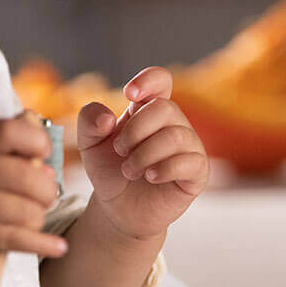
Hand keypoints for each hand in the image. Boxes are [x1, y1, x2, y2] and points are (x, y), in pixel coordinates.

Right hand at [0, 110, 67, 258]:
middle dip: (46, 188)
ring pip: (31, 213)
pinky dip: (43, 244)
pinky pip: (19, 241)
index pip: (16, 132)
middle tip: (40, 192)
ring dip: (38, 215)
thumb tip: (43, 138)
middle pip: (33, 180)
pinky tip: (57, 247)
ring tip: (28, 213)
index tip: (40, 153)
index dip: (39, 142)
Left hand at [77, 66, 208, 240]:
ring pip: (175, 136)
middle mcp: (173, 123)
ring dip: (143, 155)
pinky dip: (163, 169)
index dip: (149, 80)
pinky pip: (190, 162)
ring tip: (129, 170)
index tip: (129, 93)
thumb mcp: (89, 142)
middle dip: (135, 130)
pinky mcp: (197, 172)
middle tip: (119, 150)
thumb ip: (89, 121)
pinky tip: (149, 177)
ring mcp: (189, 147)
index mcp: (146, 109)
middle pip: (165, 108)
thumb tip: (108, 117)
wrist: (118, 207)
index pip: (161, 80)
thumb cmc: (108, 168)